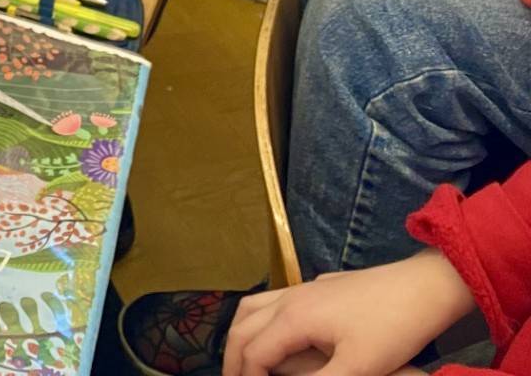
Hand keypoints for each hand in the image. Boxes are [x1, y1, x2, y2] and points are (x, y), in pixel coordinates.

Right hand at [222, 252, 473, 375]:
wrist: (423, 288)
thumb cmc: (392, 329)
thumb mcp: (359, 369)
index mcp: (292, 319)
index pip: (253, 352)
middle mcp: (288, 299)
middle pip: (242, 327)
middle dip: (233, 359)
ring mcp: (302, 289)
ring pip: (252, 307)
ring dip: (241, 334)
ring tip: (243, 360)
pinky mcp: (317, 287)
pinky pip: (271, 301)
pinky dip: (259, 320)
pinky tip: (277, 334)